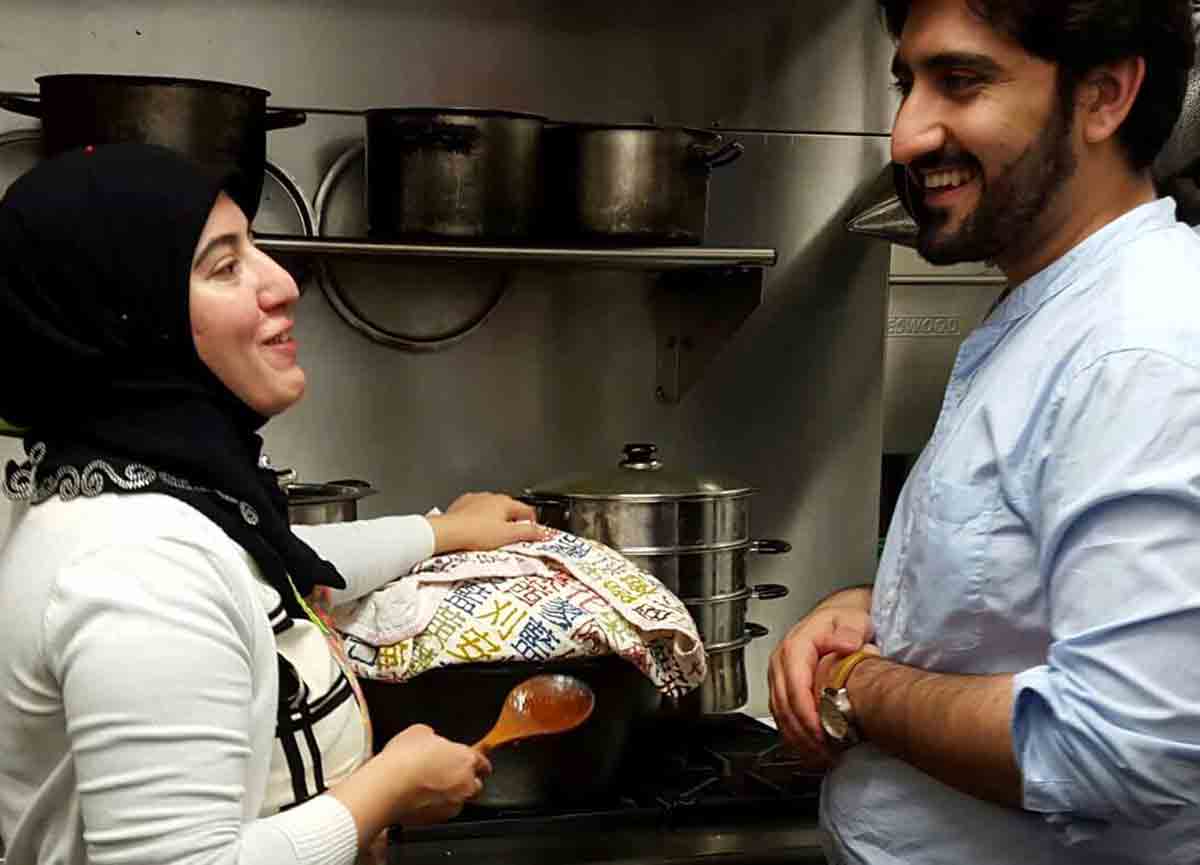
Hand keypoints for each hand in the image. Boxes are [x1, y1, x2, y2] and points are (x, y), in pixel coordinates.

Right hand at [378, 724, 492, 824]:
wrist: (387, 787)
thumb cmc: (403, 759)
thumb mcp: (418, 732)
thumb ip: (433, 737)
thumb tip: (431, 740)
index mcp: (465, 759)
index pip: (483, 763)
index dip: (480, 764)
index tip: (479, 766)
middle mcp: (465, 784)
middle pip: (475, 785)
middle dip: (466, 781)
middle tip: (448, 775)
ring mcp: (452, 804)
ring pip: (459, 801)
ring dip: (450, 795)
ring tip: (430, 788)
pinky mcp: (437, 820)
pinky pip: (441, 812)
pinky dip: (435, 807)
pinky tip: (420, 799)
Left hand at [428, 492, 550, 553]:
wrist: (448, 533)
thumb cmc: (476, 533)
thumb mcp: (508, 536)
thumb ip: (528, 532)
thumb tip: (542, 532)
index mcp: (504, 502)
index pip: (527, 510)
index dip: (532, 523)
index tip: (531, 534)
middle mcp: (490, 497)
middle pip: (509, 510)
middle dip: (512, 523)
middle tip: (510, 540)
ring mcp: (475, 500)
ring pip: (491, 510)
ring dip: (494, 521)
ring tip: (491, 538)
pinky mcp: (461, 506)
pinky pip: (475, 513)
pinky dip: (478, 521)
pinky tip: (475, 533)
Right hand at [768, 601, 873, 766]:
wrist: (839, 619)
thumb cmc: (846, 621)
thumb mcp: (853, 620)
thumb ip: (850, 631)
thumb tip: (846, 644)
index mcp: (796, 645)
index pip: (795, 685)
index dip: (806, 712)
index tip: (822, 731)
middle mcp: (782, 661)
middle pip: (784, 703)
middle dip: (803, 731)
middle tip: (825, 751)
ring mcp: (780, 674)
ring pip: (779, 712)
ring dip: (798, 737)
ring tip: (821, 754)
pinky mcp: (782, 686)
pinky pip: (781, 714)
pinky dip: (794, 733)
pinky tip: (811, 747)